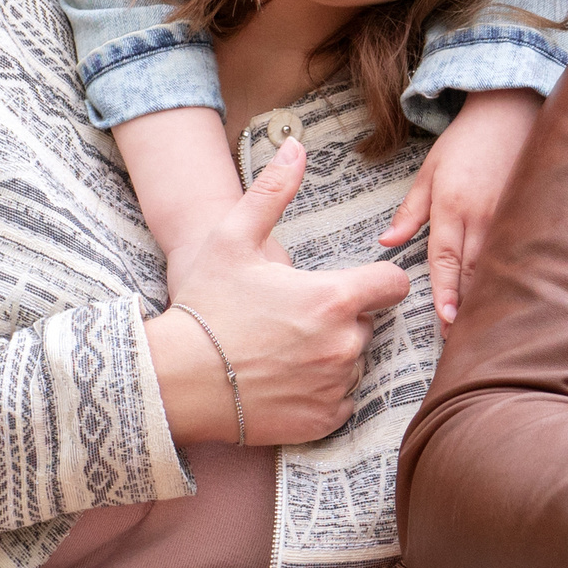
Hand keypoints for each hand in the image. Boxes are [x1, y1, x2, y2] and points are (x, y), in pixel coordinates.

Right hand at [149, 138, 412, 446]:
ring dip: (334, 357)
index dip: (377, 281)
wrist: (174, 381)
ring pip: (355, 364)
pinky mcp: (323, 422)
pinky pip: (341, 402)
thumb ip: (272, 192)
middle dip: (344, 319)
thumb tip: (295, 145)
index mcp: (335, 298)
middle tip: (296, 318)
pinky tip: (287, 381)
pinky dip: (323, 393)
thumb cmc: (204, 307)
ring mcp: (335, 386)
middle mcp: (345, 344)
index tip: (352, 283)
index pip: (393, 284)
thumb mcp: (232, 239)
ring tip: (286, 350)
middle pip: (369, 325)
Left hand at [381, 87, 541, 326]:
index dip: (446, 290)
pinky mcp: (528, 212)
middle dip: (465, 306)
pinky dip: (510, 274)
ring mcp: (509, 215)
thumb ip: (410, 211)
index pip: (446, 258)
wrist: (510, 109)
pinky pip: (517, 250)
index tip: (444, 319)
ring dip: (487, 296)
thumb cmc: (466, 141)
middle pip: (472, 271)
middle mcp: (482, 215)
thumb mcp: (430, 171)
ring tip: (481, 326)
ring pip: (497, 266)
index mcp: (452, 206)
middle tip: (456, 339)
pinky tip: (509, 294)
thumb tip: (386, 242)